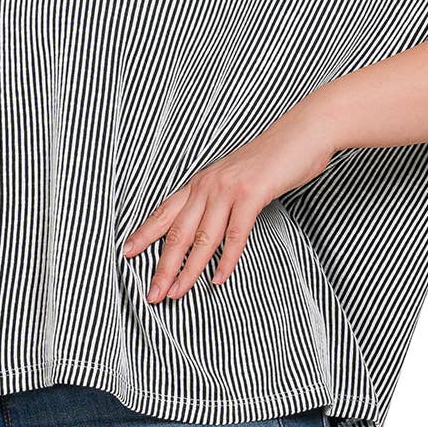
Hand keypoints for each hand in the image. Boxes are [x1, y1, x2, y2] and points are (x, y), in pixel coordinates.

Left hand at [121, 99, 336, 302]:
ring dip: (188, 270)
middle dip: (163, 265)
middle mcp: (208, 185)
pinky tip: (218, 278)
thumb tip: (205, 228)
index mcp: (200, 182)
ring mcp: (228, 189)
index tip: (127, 252)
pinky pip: (234, 234)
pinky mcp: (251, 194)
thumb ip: (217, 200)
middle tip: (153, 292)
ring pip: (202, 237)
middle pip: (178, 232)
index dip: (144, 234)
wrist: (300, 134)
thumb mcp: (234, 178)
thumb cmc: (270, 159)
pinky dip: (226, 260)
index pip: (164, 212)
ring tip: (178, 293)